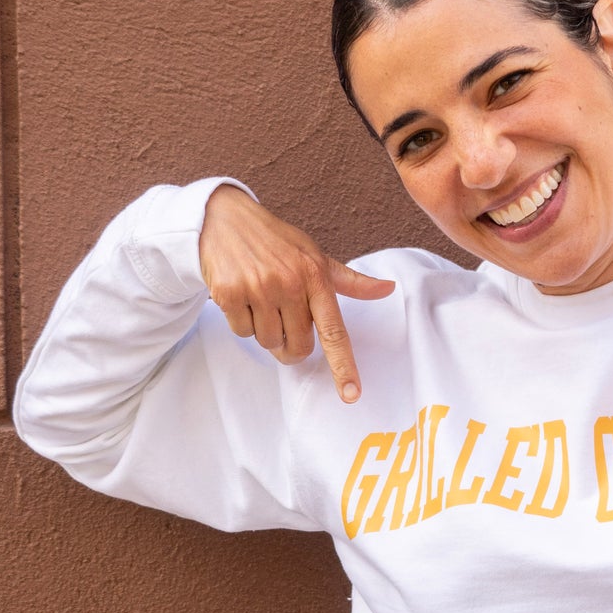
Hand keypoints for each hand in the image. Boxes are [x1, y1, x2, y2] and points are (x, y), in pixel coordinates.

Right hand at [199, 185, 396, 402]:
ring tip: (261, 300)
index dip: (343, 366)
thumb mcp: (316, 256)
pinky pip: (242, 331)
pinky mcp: (229, 293)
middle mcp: (290, 283)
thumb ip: (350, 281)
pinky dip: (242, 321)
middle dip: (291, 345)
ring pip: (268, 342)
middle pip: (298, 346)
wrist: (224, 219)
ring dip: (265, 331)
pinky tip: (242, 296)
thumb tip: (388, 289)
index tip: (351, 394)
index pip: (335, 331)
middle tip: (284, 322)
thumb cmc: (278, 242)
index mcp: (317, 277)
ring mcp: (259, 288)